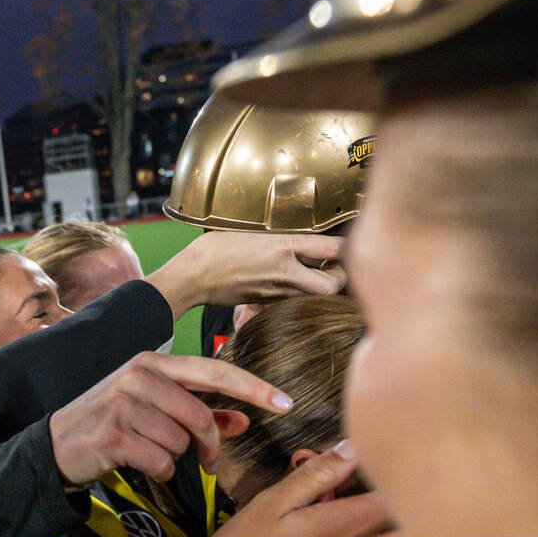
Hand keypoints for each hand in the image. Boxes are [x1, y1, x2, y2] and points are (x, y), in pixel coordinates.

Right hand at [49, 353, 292, 485]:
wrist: (56, 444)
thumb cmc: (112, 424)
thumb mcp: (154, 410)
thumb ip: (201, 413)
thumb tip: (244, 422)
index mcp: (153, 363)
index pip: (215, 371)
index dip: (254, 388)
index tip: (286, 403)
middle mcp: (138, 375)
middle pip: (199, 415)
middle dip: (209, 445)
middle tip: (209, 462)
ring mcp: (123, 404)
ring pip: (179, 441)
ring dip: (174, 457)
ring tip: (150, 453)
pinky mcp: (113, 434)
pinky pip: (160, 460)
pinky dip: (158, 470)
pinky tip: (139, 464)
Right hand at [145, 232, 346, 318]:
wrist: (191, 276)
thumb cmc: (215, 249)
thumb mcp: (252, 233)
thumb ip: (280, 240)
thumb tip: (301, 244)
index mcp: (282, 247)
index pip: (332, 248)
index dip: (346, 247)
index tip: (345, 245)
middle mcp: (284, 271)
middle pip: (333, 284)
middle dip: (339, 277)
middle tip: (333, 267)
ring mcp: (276, 290)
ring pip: (316, 296)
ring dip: (321, 286)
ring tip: (314, 274)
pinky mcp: (266, 302)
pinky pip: (294, 299)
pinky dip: (299, 293)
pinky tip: (290, 282)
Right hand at [211, 447, 395, 536]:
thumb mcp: (272, 503)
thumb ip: (316, 475)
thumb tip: (351, 448)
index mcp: (340, 526)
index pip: (394, 498)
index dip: (401, 480)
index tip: (394, 471)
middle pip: (407, 530)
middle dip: (409, 509)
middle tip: (400, 496)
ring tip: (393, 523)